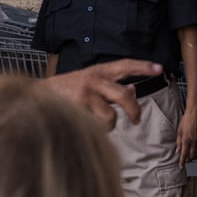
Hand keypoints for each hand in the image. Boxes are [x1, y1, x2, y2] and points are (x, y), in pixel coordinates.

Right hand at [45, 59, 162, 127]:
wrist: (37, 95)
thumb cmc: (66, 90)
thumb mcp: (90, 82)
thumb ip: (111, 86)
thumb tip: (133, 91)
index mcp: (98, 71)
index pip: (124, 66)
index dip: (143, 67)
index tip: (159, 68)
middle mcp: (93, 81)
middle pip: (123, 96)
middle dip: (134, 110)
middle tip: (136, 120)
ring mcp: (85, 96)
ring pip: (110, 117)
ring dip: (109, 125)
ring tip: (101, 125)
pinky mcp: (78, 110)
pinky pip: (96, 126)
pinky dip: (95, 130)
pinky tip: (86, 126)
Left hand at [176, 103, 196, 166]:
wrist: (196, 113)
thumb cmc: (186, 120)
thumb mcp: (179, 131)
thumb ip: (178, 142)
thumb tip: (178, 151)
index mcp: (186, 139)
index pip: (184, 154)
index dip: (182, 162)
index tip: (181, 166)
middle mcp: (194, 141)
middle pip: (191, 156)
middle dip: (188, 160)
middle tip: (185, 160)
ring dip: (194, 157)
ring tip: (191, 157)